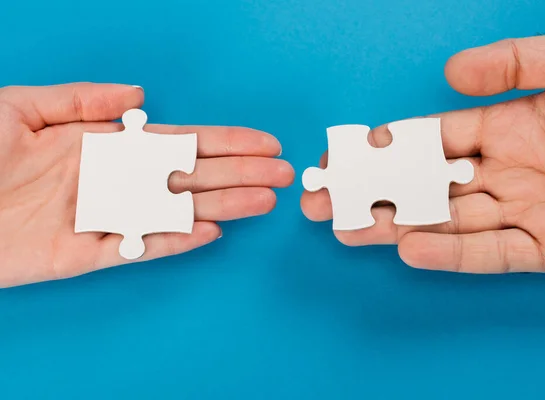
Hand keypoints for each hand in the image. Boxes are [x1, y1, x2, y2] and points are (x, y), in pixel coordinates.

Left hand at [0, 83, 293, 287]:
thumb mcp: (21, 107)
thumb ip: (82, 100)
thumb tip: (139, 96)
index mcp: (104, 146)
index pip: (179, 142)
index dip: (224, 141)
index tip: (261, 142)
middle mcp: (113, 181)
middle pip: (190, 177)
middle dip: (240, 173)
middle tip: (284, 174)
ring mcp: (104, 217)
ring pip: (176, 211)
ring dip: (223, 206)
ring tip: (264, 201)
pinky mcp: (85, 254)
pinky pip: (140, 247)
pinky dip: (175, 241)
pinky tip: (210, 232)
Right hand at [301, 30, 544, 275]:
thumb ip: (518, 61)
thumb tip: (452, 73)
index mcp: (513, 124)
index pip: (433, 138)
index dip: (387, 145)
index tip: (346, 151)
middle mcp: (511, 169)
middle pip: (425, 185)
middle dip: (370, 191)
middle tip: (320, 197)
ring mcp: (530, 211)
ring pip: (446, 221)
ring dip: (392, 225)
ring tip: (342, 226)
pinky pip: (493, 254)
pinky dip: (450, 254)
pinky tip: (407, 247)